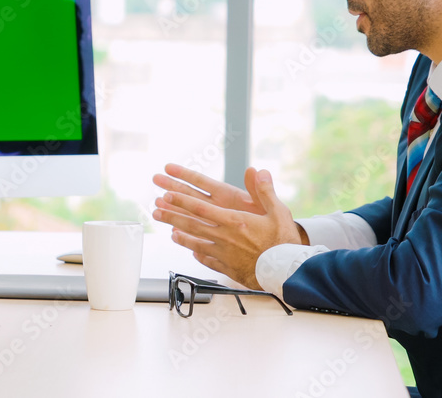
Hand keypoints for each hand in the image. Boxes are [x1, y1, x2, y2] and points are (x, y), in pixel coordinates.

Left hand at [152, 164, 304, 288]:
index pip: (201, 208)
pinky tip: (192, 252)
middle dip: (171, 216)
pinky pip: (207, 260)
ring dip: (180, 236)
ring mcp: (223, 253)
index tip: (166, 195)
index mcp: (234, 221)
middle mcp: (224, 237)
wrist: (288, 273)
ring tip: (170, 232)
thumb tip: (257, 171)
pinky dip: (198, 254)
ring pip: (196, 243)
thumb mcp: (278, 212)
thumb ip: (264, 191)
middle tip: (156, 211)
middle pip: (191, 224)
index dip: (181, 201)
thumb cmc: (284, 242)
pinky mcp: (227, 267)